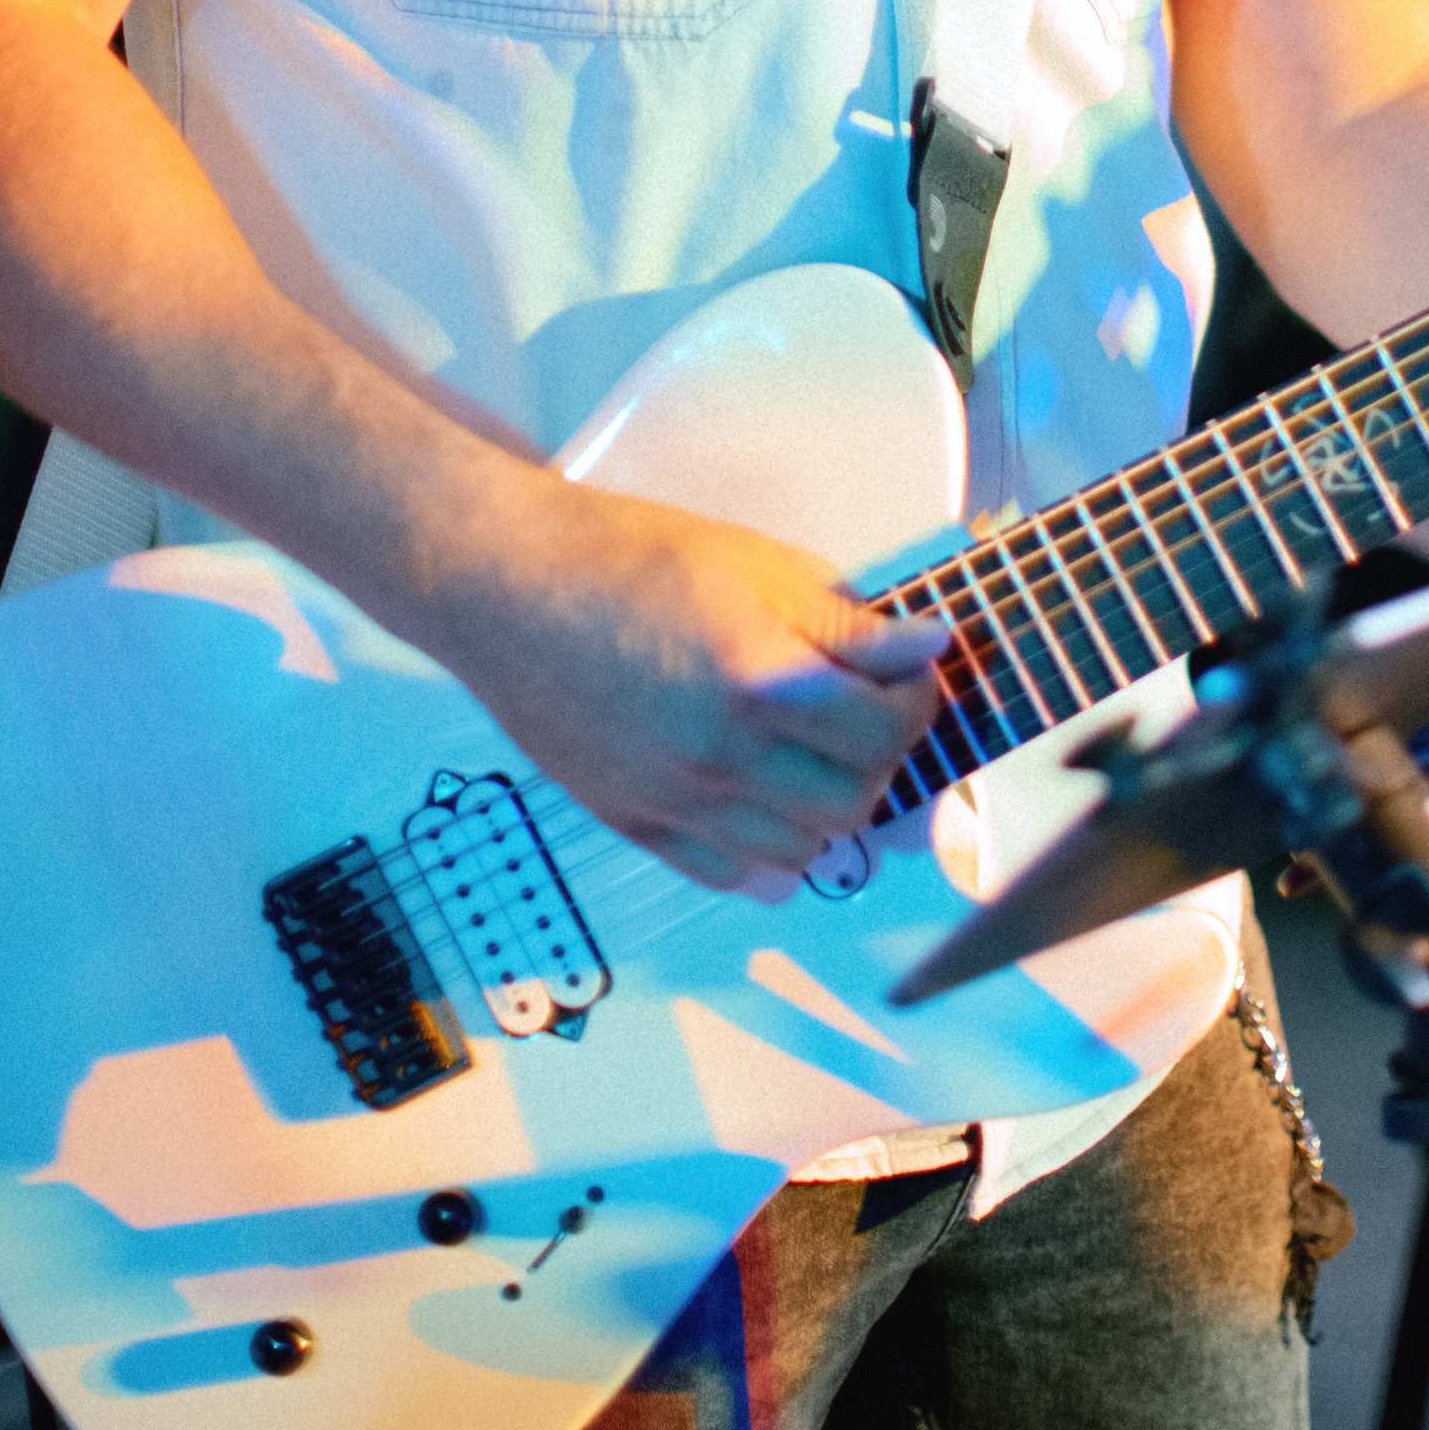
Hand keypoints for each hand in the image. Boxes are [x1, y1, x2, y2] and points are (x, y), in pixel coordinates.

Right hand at [431, 472, 950, 891]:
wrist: (502, 585)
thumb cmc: (621, 556)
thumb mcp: (753, 564)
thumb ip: (845, 621)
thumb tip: (926, 645)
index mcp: (758, 681)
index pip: (883, 728)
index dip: (917, 698)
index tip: (912, 671)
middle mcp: (720, 757)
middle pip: (852, 801)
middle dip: (881, 756)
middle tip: (869, 709)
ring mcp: (673, 800)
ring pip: (798, 850)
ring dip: (827, 806)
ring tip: (815, 750)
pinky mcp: (631, 822)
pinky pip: (727, 873)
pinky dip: (763, 847)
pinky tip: (759, 796)